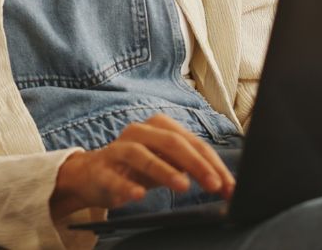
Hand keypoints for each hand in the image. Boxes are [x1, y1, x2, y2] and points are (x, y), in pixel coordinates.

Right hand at [50, 114, 234, 217]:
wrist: (91, 175)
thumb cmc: (135, 169)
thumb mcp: (164, 164)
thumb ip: (188, 167)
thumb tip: (222, 181)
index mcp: (158, 127)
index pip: (192, 142)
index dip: (212, 164)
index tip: (229, 185)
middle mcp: (138, 132)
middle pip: (170, 142)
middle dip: (196, 164)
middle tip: (214, 185)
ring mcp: (117, 149)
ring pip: (142, 154)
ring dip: (164, 170)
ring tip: (183, 186)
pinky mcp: (100, 169)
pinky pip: (114, 176)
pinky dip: (127, 185)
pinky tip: (139, 195)